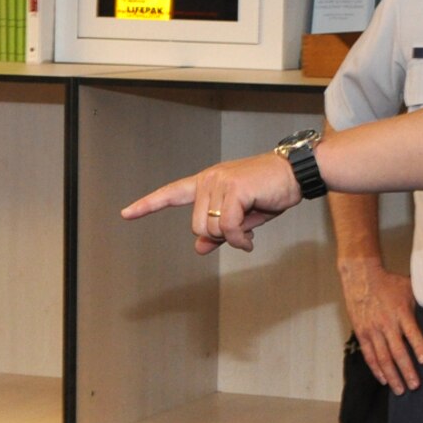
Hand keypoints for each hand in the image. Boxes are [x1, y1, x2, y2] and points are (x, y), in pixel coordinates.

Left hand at [121, 152, 301, 253]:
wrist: (295, 174)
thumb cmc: (270, 193)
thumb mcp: (241, 217)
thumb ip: (218, 232)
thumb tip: (200, 248)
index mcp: (207, 183)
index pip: (171, 193)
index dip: (148, 205)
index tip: (126, 213)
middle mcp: (209, 179)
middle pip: (198, 226)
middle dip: (220, 236)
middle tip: (242, 231)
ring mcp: (219, 182)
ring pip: (212, 229)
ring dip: (232, 237)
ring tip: (249, 229)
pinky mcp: (233, 189)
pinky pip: (227, 227)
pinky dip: (239, 238)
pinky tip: (250, 238)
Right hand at [338, 257, 422, 391]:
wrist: (361, 277)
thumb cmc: (388, 283)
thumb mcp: (409, 288)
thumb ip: (421, 304)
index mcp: (401, 312)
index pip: (412, 333)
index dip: (418, 348)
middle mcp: (387, 323)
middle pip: (397, 352)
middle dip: (407, 371)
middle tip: (415, 386)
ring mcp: (373, 330)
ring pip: (383, 358)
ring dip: (392, 375)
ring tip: (400, 389)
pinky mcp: (362, 333)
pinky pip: (369, 355)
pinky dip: (376, 369)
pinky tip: (384, 379)